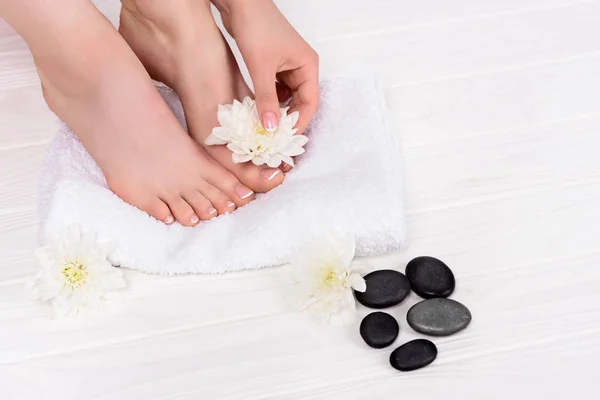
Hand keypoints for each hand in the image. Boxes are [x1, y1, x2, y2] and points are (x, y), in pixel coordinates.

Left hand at [214, 0, 318, 136]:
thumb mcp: (260, 68)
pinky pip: (276, 90)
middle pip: (300, 102)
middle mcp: (302, 66)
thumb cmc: (255, 27)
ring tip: (264, 127)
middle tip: (273, 138)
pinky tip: (258, 110)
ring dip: (277, 111)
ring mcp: (288, 66)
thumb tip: (271, 128)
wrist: (239, 2)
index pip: (310, 103)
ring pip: (287, 97)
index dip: (299, 123)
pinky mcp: (274, 65)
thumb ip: (266, 100)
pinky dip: (269, 101)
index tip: (284, 139)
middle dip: (288, 120)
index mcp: (308, 65)